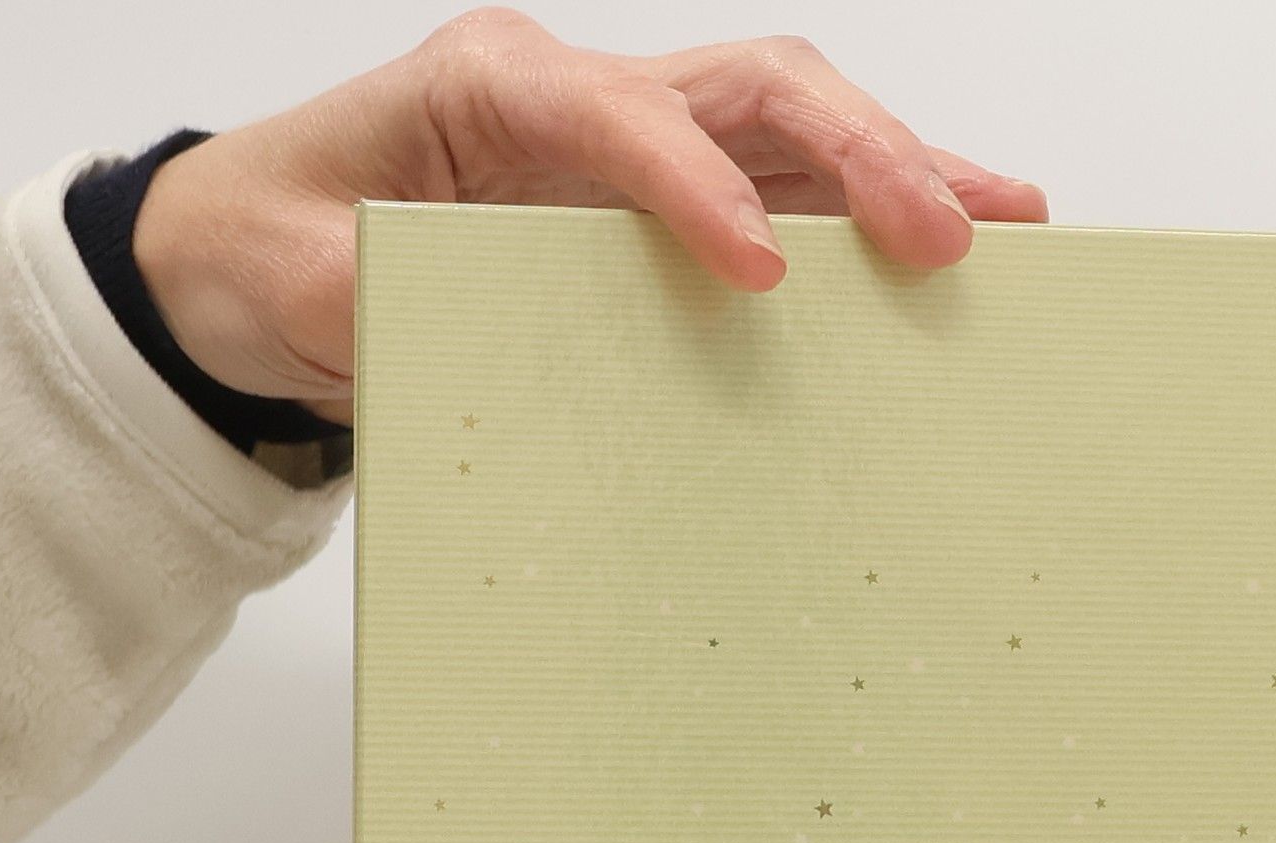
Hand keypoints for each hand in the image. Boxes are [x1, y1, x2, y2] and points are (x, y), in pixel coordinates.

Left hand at [131, 11, 1047, 424]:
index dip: (693, 181)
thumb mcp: (279, 277)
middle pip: (753, 91)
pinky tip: (949, 249)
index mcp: (488, 89)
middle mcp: (583, 101)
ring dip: (907, 174)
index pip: (614, 111)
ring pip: (799, 135)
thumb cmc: (277, 246)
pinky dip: (870, 222)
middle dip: (862, 152)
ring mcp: (639, 150)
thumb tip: (427, 321)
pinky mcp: (667, 210)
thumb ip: (348, 291)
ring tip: (1011, 222)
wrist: (264, 257)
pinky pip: (790, 200)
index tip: (757, 269)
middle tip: (952, 230)